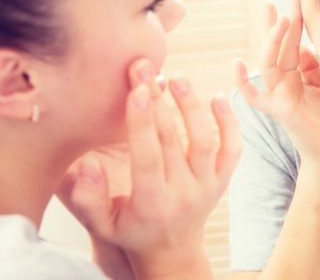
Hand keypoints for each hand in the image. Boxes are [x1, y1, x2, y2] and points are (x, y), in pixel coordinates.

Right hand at [57, 58, 242, 278]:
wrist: (171, 252)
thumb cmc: (129, 231)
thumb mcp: (101, 224)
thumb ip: (88, 198)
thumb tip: (88, 165)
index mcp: (151, 203)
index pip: (148, 156)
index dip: (141, 122)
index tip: (136, 89)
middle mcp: (183, 194)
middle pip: (172, 140)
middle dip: (157, 101)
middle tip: (144, 68)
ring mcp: (207, 186)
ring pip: (204, 140)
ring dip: (192, 106)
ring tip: (176, 77)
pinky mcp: (222, 180)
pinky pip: (232, 149)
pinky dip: (230, 122)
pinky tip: (217, 97)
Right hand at [235, 0, 319, 168]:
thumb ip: (311, 68)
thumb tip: (304, 47)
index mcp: (294, 78)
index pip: (290, 45)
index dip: (291, 24)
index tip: (292, 2)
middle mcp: (282, 84)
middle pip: (278, 48)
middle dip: (281, 23)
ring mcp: (278, 96)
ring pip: (270, 63)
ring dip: (275, 41)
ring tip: (283, 19)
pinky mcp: (279, 110)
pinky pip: (255, 97)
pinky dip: (244, 83)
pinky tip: (237, 64)